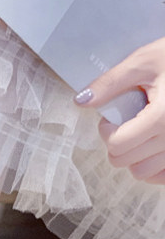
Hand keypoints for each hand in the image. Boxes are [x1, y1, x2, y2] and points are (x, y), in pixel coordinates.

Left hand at [75, 38, 164, 184]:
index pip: (118, 145)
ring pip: (144, 173)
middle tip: (123, 124)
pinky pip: (164, 177)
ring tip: (139, 133)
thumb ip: (111, 83)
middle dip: (117, 143)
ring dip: (134, 157)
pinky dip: (154, 168)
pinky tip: (152, 147)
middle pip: (127, 161)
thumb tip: (82, 101)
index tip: (112, 117)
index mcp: (163, 116)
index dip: (107, 131)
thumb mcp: (144, 61)